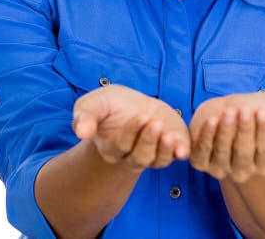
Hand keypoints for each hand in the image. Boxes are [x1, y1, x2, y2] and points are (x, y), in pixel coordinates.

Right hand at [72, 84, 190, 172]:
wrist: (131, 105)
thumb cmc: (109, 106)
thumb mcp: (93, 104)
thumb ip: (85, 116)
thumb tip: (81, 132)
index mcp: (111, 147)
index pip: (121, 144)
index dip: (132, 132)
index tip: (141, 115)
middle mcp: (131, 156)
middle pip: (140, 157)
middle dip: (148, 140)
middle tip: (154, 122)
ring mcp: (152, 154)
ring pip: (158, 160)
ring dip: (165, 149)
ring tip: (168, 134)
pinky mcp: (170, 147)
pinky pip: (176, 156)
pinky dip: (180, 153)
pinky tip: (183, 148)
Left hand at [188, 93, 264, 182]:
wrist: (233, 107)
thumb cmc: (262, 114)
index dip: (264, 133)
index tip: (263, 112)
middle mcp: (243, 171)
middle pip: (243, 154)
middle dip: (245, 130)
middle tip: (246, 109)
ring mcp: (221, 169)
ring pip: (222, 153)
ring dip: (226, 131)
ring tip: (230, 111)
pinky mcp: (201, 161)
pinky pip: (202, 153)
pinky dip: (206, 136)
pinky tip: (212, 119)